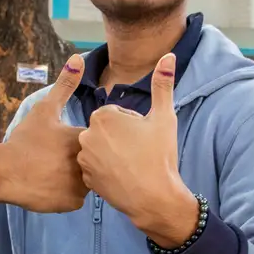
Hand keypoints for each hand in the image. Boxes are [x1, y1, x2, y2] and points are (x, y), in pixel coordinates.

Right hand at [0, 54, 88, 212]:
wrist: (4, 173)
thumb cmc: (25, 140)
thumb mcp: (45, 109)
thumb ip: (65, 84)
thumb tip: (78, 58)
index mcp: (83, 138)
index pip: (96, 140)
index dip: (83, 141)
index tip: (63, 143)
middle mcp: (87, 162)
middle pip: (93, 161)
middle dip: (80, 160)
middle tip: (55, 160)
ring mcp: (81, 185)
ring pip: (86, 181)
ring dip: (74, 178)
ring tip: (53, 172)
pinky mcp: (72, 202)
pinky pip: (75, 198)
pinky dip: (65, 194)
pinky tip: (51, 186)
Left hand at [77, 53, 196, 247]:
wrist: (154, 197)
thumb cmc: (159, 155)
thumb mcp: (164, 117)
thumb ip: (163, 84)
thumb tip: (169, 56)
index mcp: (103, 116)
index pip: (116, 113)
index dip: (133, 124)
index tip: (143, 136)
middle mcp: (87, 134)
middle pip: (107, 130)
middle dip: (121, 138)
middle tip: (139, 151)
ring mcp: (85, 158)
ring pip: (101, 148)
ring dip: (113, 153)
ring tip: (132, 164)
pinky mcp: (86, 178)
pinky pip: (96, 167)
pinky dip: (107, 170)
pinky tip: (123, 176)